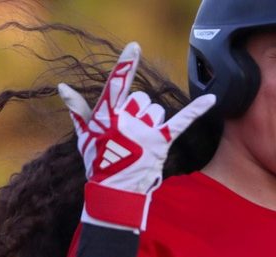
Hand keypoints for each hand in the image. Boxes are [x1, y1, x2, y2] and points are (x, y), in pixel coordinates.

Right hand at [59, 42, 215, 230]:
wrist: (114, 190)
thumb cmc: (98, 161)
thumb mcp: (85, 134)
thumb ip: (78, 108)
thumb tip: (63, 86)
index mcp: (107, 115)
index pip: (116, 84)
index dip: (125, 65)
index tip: (135, 47)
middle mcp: (127, 120)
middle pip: (142, 99)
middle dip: (139, 111)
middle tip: (131, 132)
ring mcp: (145, 131)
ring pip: (157, 110)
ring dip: (152, 121)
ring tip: (142, 140)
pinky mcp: (162, 142)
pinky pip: (182, 121)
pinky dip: (198, 109)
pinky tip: (213, 99)